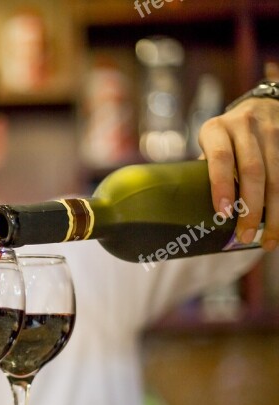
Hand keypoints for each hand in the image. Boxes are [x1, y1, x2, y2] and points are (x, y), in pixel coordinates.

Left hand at [199, 97, 278, 251]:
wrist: (263, 106)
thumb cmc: (226, 137)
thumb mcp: (211, 144)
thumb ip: (205, 170)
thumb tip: (191, 214)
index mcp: (217, 129)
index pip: (220, 158)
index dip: (221, 186)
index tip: (224, 213)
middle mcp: (245, 126)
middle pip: (253, 171)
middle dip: (251, 209)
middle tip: (245, 236)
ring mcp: (272, 132)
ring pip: (277, 177)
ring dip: (275, 213)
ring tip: (268, 241)